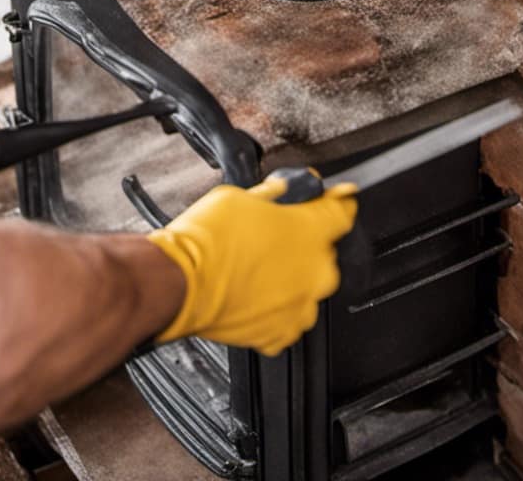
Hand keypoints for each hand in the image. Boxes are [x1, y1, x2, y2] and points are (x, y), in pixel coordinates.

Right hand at [146, 174, 357, 356]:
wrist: (178, 282)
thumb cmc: (206, 239)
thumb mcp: (243, 196)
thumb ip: (277, 194)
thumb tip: (287, 189)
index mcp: (311, 232)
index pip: (343, 212)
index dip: (337, 202)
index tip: (334, 201)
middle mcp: (315, 271)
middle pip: (324, 252)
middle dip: (304, 243)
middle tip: (274, 235)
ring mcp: (300, 306)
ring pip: (307, 287)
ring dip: (290, 277)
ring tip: (257, 266)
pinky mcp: (280, 333)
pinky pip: (288, 317)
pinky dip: (275, 306)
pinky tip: (253, 292)